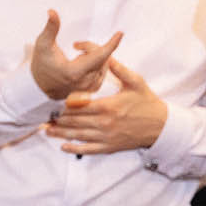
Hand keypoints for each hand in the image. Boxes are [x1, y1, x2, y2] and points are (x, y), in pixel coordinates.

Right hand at [30, 9, 121, 100]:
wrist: (40, 87)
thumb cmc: (41, 65)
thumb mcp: (43, 45)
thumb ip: (51, 28)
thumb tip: (52, 12)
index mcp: (74, 72)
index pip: (99, 55)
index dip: (111, 43)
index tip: (120, 33)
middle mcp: (84, 82)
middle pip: (101, 56)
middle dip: (90, 46)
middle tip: (76, 45)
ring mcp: (89, 87)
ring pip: (104, 63)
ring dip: (94, 55)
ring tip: (78, 56)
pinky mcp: (92, 89)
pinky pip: (103, 71)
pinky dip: (97, 64)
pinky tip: (84, 63)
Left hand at [44, 58, 167, 152]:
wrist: (160, 125)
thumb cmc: (147, 102)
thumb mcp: (135, 82)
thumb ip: (119, 69)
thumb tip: (106, 55)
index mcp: (108, 106)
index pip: (80, 106)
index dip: (65, 105)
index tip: (55, 103)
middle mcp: (105, 123)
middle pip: (75, 121)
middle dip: (59, 119)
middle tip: (45, 116)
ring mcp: (106, 137)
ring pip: (78, 135)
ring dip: (61, 133)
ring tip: (47, 130)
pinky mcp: (109, 147)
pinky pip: (88, 150)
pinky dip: (74, 149)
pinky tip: (63, 147)